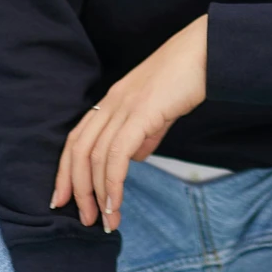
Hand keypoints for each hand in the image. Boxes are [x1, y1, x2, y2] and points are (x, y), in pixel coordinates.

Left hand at [52, 14, 207, 233]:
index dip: (66, 171)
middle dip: (76, 189)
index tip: (63, 199)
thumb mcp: (161, 110)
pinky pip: (117, 155)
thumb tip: (136, 159)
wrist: (208, 50)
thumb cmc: (188, 77)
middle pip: (78, 151)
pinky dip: (112, 183)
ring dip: (96, 194)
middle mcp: (111, 103)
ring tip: (105, 221)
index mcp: (112, 101)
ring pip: (94, 157)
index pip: (77, 139)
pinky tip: (115, 204)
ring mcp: (124, 107)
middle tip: (84, 220)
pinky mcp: (141, 113)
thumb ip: (146, 134)